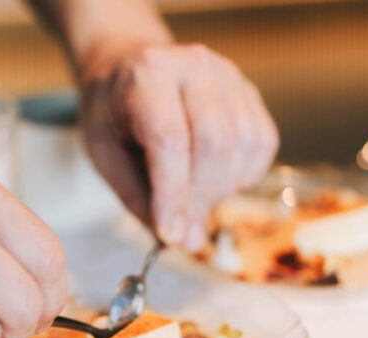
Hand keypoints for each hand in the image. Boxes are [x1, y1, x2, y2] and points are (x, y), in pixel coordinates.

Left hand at [80, 42, 278, 249]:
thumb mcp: (105, 155)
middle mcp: (193, 65)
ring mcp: (228, 75)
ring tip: (193, 201)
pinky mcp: (249, 92)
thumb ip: (139, 199)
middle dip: (199, 199)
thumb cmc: (113, 114)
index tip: (170, 234)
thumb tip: (184, 241)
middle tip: (184, 232)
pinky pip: (262, 143)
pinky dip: (243, 176)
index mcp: (147, 73)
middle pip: (214, 142)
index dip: (173, 193)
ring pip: (244, 145)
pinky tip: (216, 181)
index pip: (169, 138)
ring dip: (221, 190)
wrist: (129, 68)